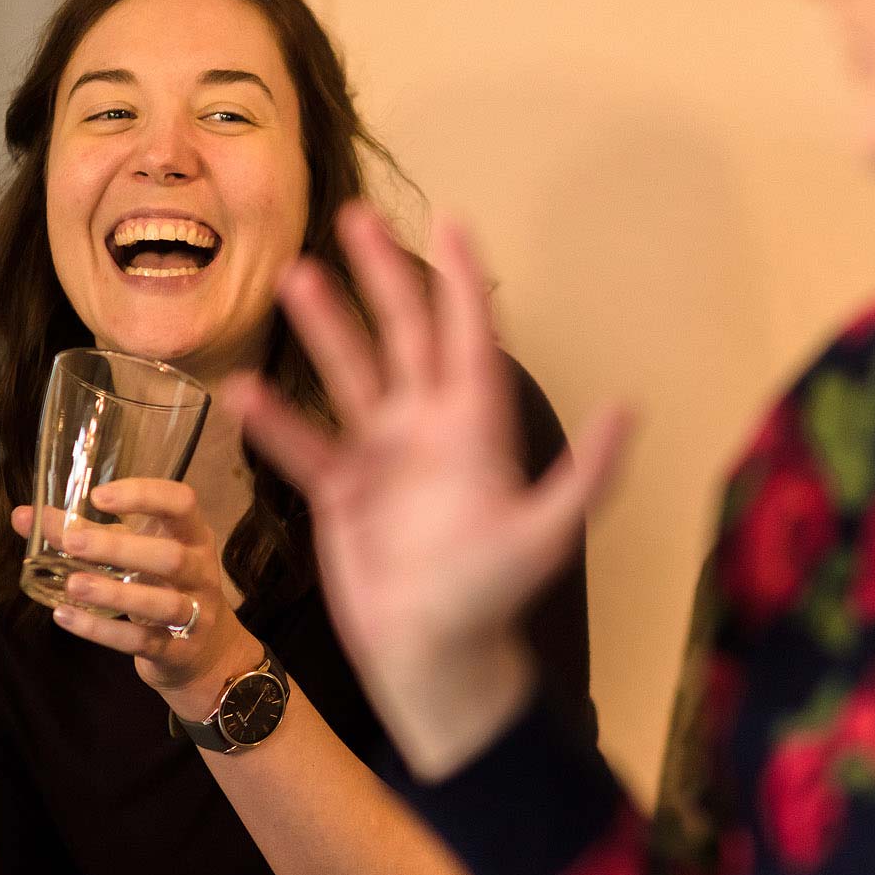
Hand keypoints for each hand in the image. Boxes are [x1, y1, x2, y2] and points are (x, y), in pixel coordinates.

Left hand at [9, 481, 262, 721]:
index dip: (144, 496)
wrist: (200, 649)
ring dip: (114, 593)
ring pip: (162, 603)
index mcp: (192, 535)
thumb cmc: (161, 584)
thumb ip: (85, 533)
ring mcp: (195, 613)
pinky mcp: (177, 649)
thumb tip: (22, 515)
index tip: (98, 497)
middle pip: (171, 556)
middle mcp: (200, 571)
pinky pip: (140, 640)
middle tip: (73, 544)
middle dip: (121, 549)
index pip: (181, 503)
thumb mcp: (133, 552)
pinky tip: (65, 617)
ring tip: (72, 585)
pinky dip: (102, 631)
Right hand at [226, 204, 630, 777]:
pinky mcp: (341, 493)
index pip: (469, 336)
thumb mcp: (546, 534)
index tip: (450, 221)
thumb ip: (586, 474)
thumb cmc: (493, 597)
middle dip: (383, 277)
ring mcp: (382, 457)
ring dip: (327, 329)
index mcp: (477, 428)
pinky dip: (278, 421)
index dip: (461, 281)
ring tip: (298, 276)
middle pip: (404, 336)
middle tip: (355, 215)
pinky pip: (305, 447)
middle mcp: (428, 428)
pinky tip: (245, 388)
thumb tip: (629, 408)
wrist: (438, 658)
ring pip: (351, 376)